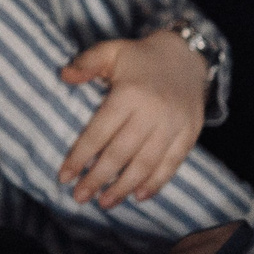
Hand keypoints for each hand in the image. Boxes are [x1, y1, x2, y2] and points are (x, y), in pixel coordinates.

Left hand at [57, 30, 210, 204]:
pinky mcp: (190, 134)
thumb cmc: (140, 57)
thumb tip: (64, 76)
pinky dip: (156, 183)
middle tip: (79, 197)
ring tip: (104, 203)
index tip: (64, 177)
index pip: (100, 132)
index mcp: (130, 93)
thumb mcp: (112, 50)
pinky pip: (172, 164)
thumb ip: (87, 62)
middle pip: (121, 153)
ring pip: (146, 164)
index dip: (80, 156)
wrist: (187, 56)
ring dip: (123, 187)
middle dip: (98, 179)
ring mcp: (174, 125)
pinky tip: (138, 196)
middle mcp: (153, 111)